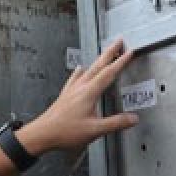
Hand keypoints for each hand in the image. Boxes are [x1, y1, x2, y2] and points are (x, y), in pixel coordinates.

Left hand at [17, 38, 138, 154]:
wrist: (42, 133)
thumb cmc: (66, 131)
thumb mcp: (95, 130)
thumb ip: (116, 123)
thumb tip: (133, 118)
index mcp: (89, 92)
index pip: (109, 73)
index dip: (120, 62)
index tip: (129, 52)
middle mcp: (80, 87)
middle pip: (98, 65)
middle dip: (110, 52)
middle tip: (118, 42)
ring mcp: (71, 90)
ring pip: (88, 70)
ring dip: (98, 60)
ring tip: (105, 54)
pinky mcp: (65, 95)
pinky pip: (75, 78)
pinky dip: (80, 72)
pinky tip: (79, 70)